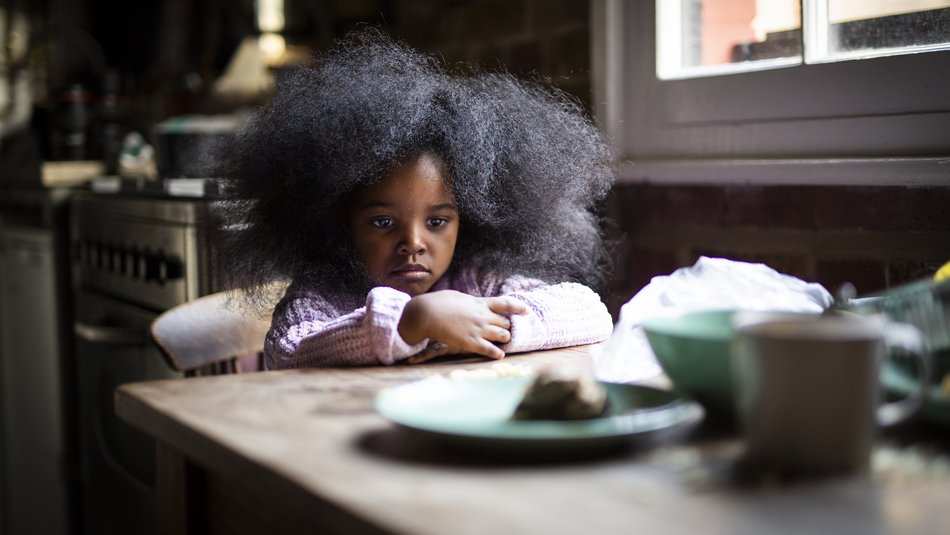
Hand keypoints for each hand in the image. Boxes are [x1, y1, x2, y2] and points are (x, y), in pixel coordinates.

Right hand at [398, 290, 527, 362]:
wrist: (427, 314)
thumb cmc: (438, 302)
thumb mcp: (458, 296)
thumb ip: (469, 301)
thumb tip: (472, 303)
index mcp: (480, 303)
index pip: (506, 304)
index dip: (518, 308)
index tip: (526, 311)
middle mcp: (484, 317)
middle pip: (506, 323)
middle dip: (506, 327)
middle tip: (505, 330)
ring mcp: (479, 330)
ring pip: (503, 336)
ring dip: (504, 339)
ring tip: (503, 341)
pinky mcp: (471, 343)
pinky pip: (491, 350)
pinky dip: (497, 353)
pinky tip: (499, 355)